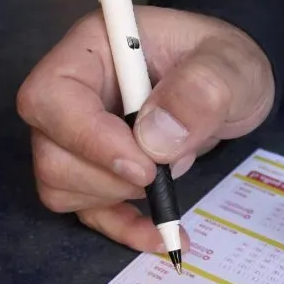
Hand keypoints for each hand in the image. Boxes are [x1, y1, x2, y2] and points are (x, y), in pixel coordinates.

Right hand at [17, 6, 273, 251]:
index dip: (87, 138)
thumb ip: (203, 88)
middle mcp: (74, 91)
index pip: (51, 96)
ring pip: (59, 185)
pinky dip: (124, 228)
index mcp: (95, 49)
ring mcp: (79, 134)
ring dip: (116, 197)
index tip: (143, 165)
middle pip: (49, 150)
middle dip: (108, 176)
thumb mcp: (233, 65)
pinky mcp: (97, 170)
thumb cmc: (227, 63)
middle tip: (164, 171)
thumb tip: (154, 138)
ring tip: (168, 175)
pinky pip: (87, 211)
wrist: (233, 86)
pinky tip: (162, 234)